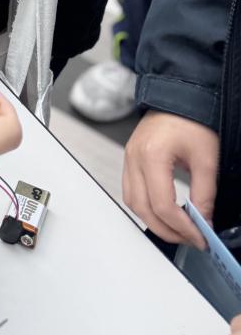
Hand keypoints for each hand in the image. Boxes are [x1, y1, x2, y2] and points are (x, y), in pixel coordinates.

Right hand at [122, 110, 219, 247]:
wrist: (179, 95)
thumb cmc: (192, 120)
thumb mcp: (206, 160)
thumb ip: (204, 195)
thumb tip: (204, 223)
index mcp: (152, 155)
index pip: (162, 205)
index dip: (182, 227)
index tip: (200, 238)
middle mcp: (134, 158)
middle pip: (143, 209)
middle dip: (167, 230)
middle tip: (190, 239)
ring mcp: (128, 158)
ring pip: (132, 203)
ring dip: (154, 221)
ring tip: (178, 230)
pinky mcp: (130, 159)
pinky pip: (130, 191)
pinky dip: (146, 207)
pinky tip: (164, 213)